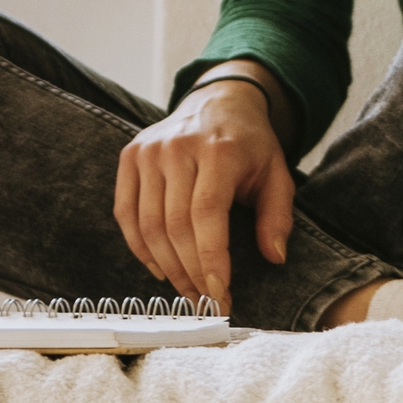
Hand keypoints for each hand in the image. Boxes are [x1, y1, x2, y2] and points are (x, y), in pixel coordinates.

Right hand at [115, 75, 295, 306]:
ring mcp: (148, 151)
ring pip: (148, 224)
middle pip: (174, 224)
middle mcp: (177, 148)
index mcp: (218, 151)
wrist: (218, 101)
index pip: (206, 213)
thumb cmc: (250, 145)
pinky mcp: (129, 157)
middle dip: (190, 272)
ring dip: (167, 267)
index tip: (219, 293)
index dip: (210, 258)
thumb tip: (274, 257)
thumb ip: (277, 216)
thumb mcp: (277, 175)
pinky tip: (160, 268)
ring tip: (187, 291)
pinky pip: (126, 212)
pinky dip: (140, 247)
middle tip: (206, 301)